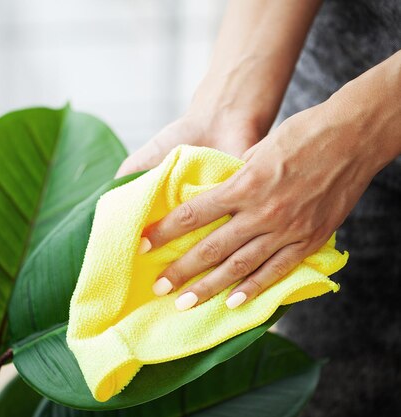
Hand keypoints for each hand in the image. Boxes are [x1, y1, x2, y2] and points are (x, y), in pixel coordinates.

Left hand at [142, 100, 381, 310]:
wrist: (354, 137)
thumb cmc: (303, 134)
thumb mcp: (258, 148)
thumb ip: (235, 176)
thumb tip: (213, 196)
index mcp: (245, 185)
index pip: (194, 213)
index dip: (166, 231)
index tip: (144, 244)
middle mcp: (263, 212)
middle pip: (212, 247)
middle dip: (181, 269)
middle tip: (158, 287)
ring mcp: (288, 230)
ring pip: (240, 266)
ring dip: (209, 287)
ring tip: (185, 303)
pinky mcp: (309, 240)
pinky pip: (277, 270)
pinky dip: (254, 288)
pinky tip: (233, 302)